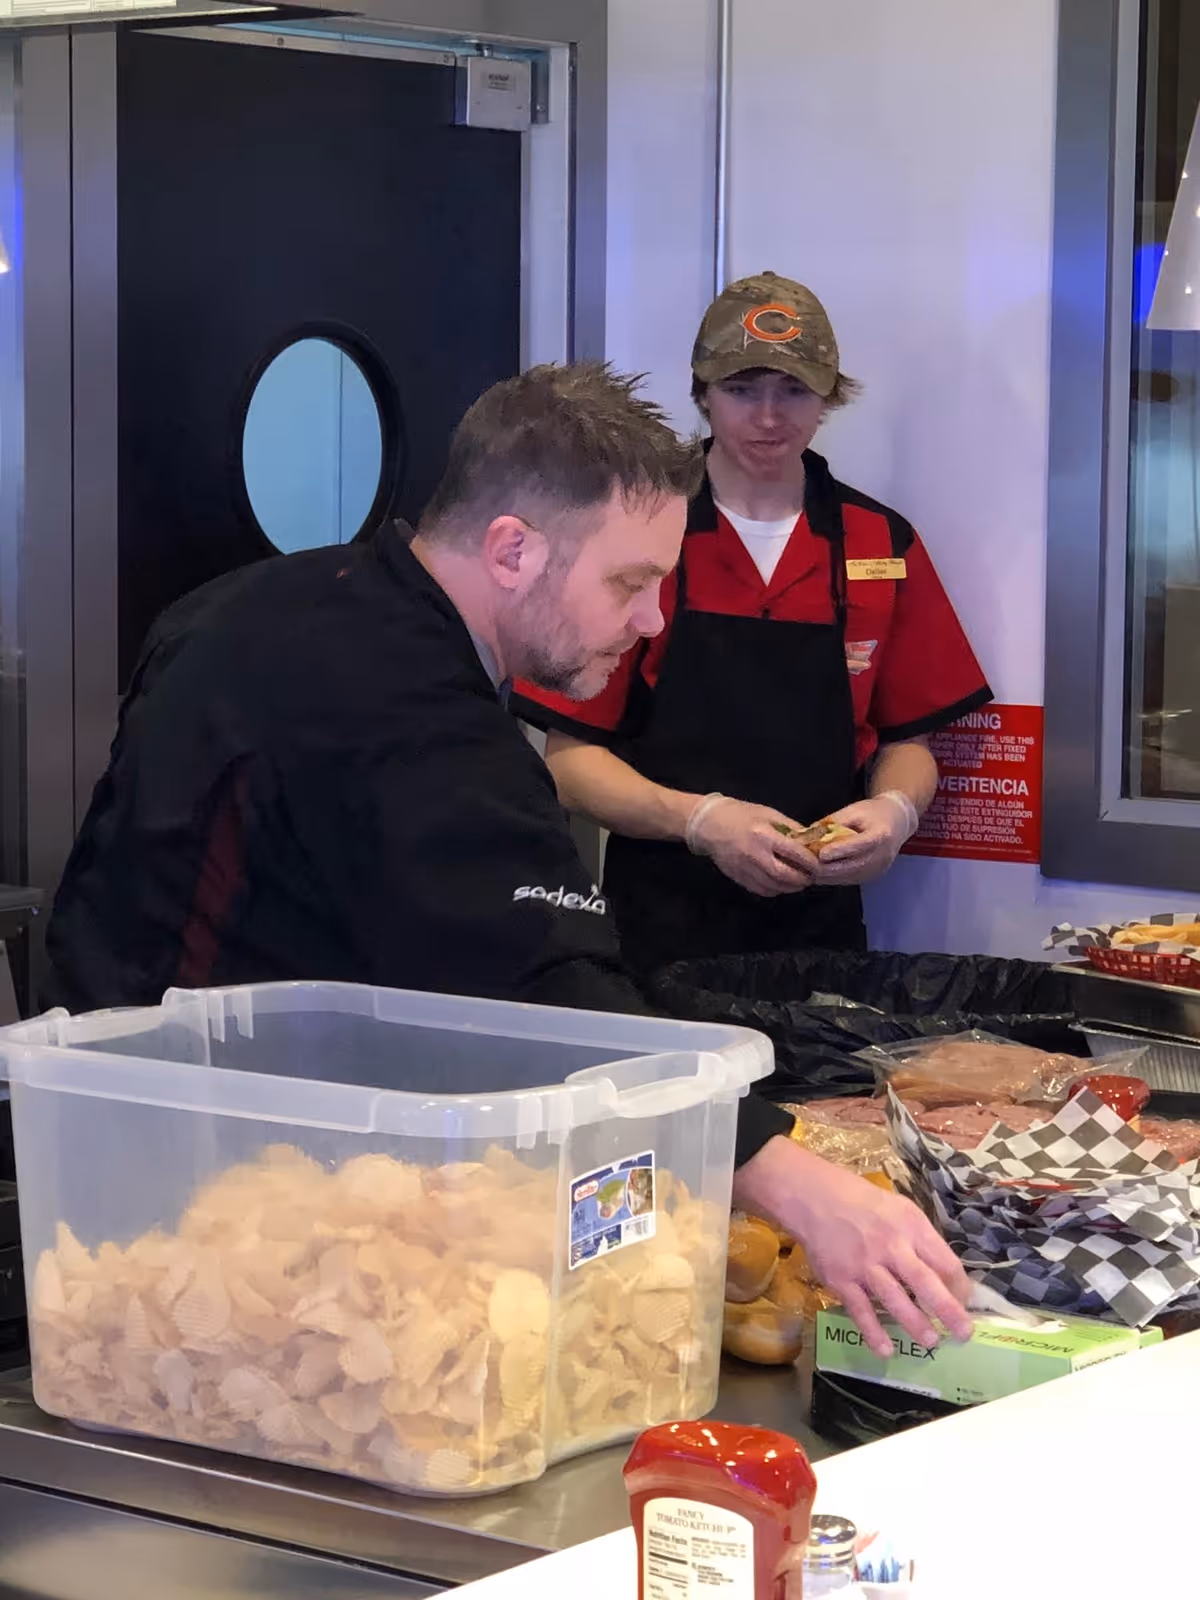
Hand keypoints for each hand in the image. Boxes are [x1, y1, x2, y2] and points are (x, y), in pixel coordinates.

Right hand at [687, 796, 819, 897]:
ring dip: (790, 887)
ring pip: (774, 886)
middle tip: (811, 878)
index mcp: (763, 834)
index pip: (794, 853)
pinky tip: (781, 884)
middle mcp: (754, 854)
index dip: (810, 862)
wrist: (708, 824)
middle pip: (784, 875)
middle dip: (802, 879)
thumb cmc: (740, 814)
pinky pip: (761, 890)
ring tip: (798, 882)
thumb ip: (790, 828)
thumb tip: (809, 842)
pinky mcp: (737, 877)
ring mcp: (744, 868)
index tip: (819, 865)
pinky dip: (775, 890)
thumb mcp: (768, 813)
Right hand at [732, 1135, 971, 1357]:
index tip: (963, 1302)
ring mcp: (865, 1265)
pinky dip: (874, 1332)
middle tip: (963, 1334)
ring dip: (915, 1324)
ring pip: (895, 1300)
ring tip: (930, 1342)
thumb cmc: (864, 1204)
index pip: (945, 1262)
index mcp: (911, 1227)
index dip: (959, 1287)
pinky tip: (886, 1350)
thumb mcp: (901, 1210)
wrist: (815, 1199)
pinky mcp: (841, 1280)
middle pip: (926, 1283)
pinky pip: (861, 1311)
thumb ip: (921, 1240)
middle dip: (948, 1312)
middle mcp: (891, 1246)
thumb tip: (945, 1277)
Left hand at [814, 793, 917, 885]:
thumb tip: (809, 833)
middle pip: (851, 867)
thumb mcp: (854, 810)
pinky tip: (819, 871)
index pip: (859, 845)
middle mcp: (882, 856)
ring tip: (808, 868)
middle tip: (805, 864)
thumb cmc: (874, 813)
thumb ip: (833, 822)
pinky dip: (832, 877)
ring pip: (847, 877)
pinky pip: (849, 880)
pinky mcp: (872, 877)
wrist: (897, 822)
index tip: (820, 853)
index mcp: (881, 835)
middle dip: (826, 867)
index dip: (839, 851)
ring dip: (826, 874)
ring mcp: (878, 869)